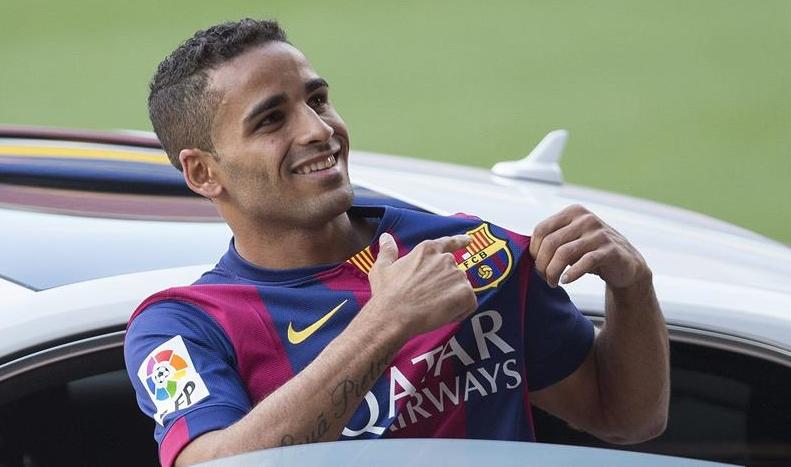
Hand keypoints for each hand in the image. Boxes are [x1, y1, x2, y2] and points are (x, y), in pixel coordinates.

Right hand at [368, 232, 477, 336]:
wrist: (393, 315)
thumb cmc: (387, 293)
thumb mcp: (382, 268)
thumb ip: (388, 251)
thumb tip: (385, 237)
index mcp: (427, 250)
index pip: (448, 242)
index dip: (460, 242)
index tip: (469, 241)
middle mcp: (445, 259)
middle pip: (454, 272)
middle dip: (446, 285)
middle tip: (430, 299)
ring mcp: (456, 276)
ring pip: (461, 288)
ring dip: (452, 298)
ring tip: (433, 309)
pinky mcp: (465, 294)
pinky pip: (469, 303)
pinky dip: (460, 311)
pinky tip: (443, 315)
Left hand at [529, 204, 650, 288]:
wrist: (626, 264)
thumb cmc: (590, 252)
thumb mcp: (571, 241)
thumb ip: (552, 241)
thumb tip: (524, 253)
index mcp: (573, 212)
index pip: (542, 229)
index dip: (534, 250)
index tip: (536, 264)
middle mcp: (586, 218)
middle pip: (551, 243)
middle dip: (542, 264)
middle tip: (543, 278)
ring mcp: (599, 233)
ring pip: (564, 253)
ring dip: (553, 271)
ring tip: (552, 282)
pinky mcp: (610, 250)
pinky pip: (585, 262)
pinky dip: (572, 273)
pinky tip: (566, 281)